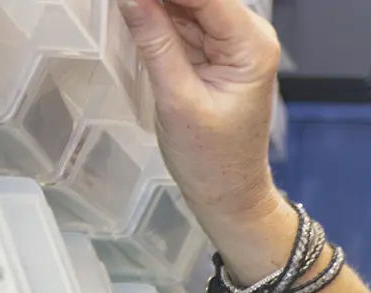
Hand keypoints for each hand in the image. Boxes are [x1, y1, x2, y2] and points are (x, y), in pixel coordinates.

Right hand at [119, 0, 284, 231]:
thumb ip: (152, 39)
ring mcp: (230, 40)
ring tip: (125, 13)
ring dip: (152, 5)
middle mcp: (247, 33)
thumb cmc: (213, 162)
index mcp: (251, 44)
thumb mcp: (177, 99)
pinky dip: (154, 14)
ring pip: (183, 2)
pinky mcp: (213, 49)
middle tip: (119, 6)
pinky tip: (132, 16)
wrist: (230, 195)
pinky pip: (180, 18)